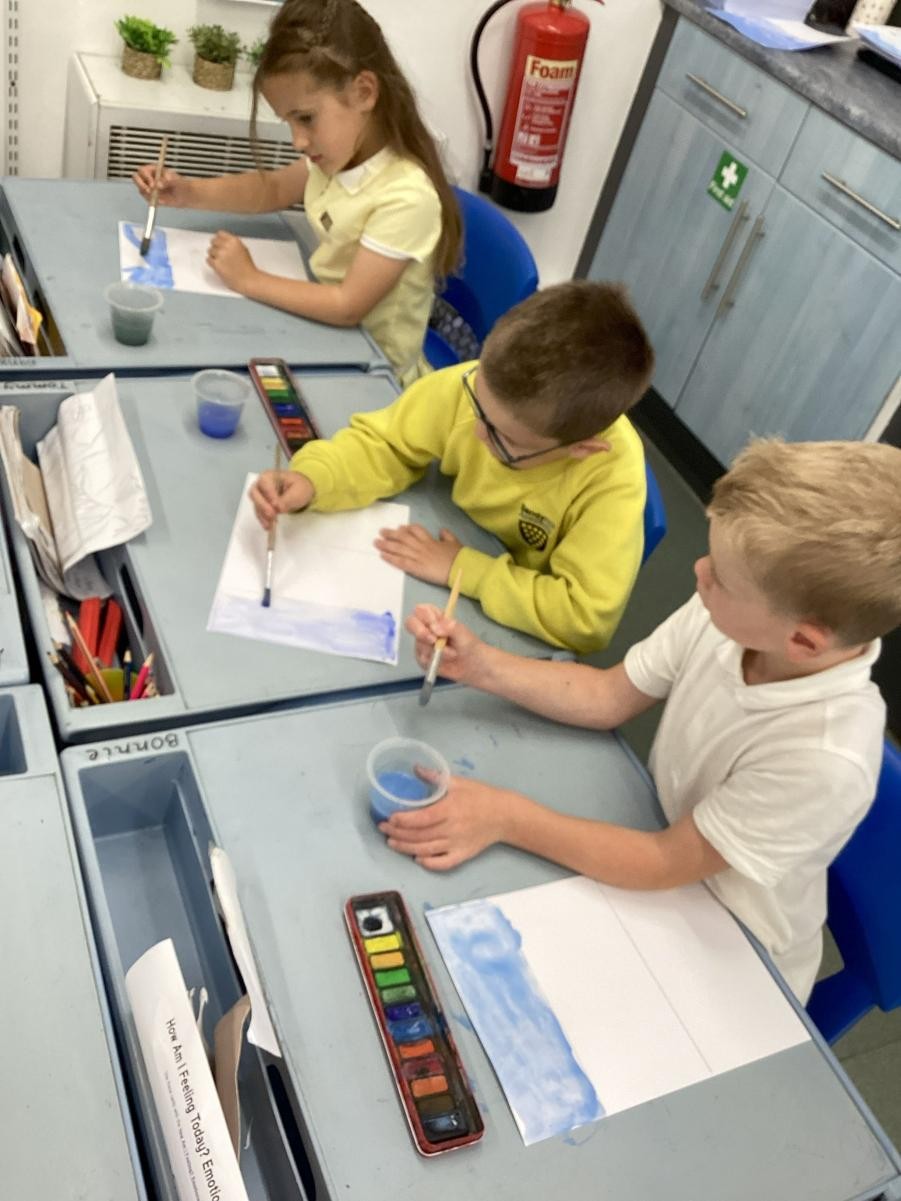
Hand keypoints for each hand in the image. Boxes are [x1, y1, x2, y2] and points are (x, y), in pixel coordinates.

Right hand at [132, 165, 192, 206]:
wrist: (183, 195)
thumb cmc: (180, 184)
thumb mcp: (175, 180)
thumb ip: (167, 180)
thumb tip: (158, 184)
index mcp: (153, 169)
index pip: (142, 170)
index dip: (146, 177)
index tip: (153, 184)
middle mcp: (148, 177)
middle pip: (136, 178)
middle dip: (142, 185)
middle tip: (150, 191)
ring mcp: (148, 187)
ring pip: (141, 189)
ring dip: (147, 194)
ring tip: (157, 196)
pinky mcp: (149, 196)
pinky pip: (147, 198)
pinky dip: (152, 200)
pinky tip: (161, 200)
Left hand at [207, 231, 257, 292]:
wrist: (248, 280)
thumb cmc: (247, 267)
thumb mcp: (243, 249)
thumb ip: (232, 243)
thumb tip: (223, 241)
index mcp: (234, 241)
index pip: (220, 234)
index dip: (219, 239)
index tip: (219, 243)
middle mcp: (227, 246)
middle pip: (213, 241)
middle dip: (215, 247)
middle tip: (219, 254)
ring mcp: (221, 255)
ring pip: (209, 251)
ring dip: (213, 255)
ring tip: (222, 262)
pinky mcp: (216, 264)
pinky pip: (208, 260)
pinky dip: (212, 263)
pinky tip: (219, 266)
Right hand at [249, 470, 314, 529]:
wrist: (300, 491)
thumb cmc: (299, 487)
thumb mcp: (298, 492)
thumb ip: (287, 499)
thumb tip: (278, 508)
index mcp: (270, 475)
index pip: (264, 483)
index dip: (268, 495)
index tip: (276, 506)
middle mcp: (261, 484)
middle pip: (255, 493)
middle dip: (262, 506)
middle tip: (272, 516)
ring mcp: (260, 495)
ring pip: (256, 504)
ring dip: (262, 515)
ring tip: (270, 525)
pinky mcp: (261, 505)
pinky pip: (259, 512)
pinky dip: (263, 519)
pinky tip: (268, 526)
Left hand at [374, 524, 461, 584]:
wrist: (459, 568)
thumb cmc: (459, 557)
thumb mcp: (454, 542)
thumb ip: (447, 535)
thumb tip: (442, 530)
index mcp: (430, 540)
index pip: (415, 530)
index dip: (406, 528)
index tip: (399, 528)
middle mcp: (421, 546)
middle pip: (403, 537)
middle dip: (391, 534)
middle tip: (381, 532)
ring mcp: (418, 557)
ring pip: (399, 549)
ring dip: (386, 545)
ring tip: (376, 543)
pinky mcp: (416, 568)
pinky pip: (401, 562)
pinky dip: (391, 558)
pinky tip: (382, 556)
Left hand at [381, 775, 514, 869]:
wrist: (504, 815)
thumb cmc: (481, 796)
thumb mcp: (459, 782)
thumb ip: (435, 777)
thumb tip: (415, 768)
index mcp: (451, 808)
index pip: (422, 818)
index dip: (403, 820)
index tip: (390, 818)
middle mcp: (452, 829)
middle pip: (419, 835)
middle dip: (397, 834)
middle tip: (383, 829)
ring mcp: (457, 844)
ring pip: (426, 850)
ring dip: (406, 848)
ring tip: (392, 843)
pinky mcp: (462, 855)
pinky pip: (442, 864)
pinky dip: (428, 863)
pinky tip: (417, 858)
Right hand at [404, 605, 487, 685]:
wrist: (472, 665)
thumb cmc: (468, 644)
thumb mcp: (463, 633)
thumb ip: (450, 627)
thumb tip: (434, 628)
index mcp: (435, 617)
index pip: (421, 610)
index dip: (425, 616)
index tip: (435, 624)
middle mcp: (425, 628)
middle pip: (410, 623)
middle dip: (421, 632)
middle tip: (433, 640)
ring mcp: (422, 643)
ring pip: (419, 643)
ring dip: (437, 650)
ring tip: (453, 653)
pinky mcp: (422, 658)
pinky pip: (422, 658)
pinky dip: (435, 660)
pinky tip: (445, 660)